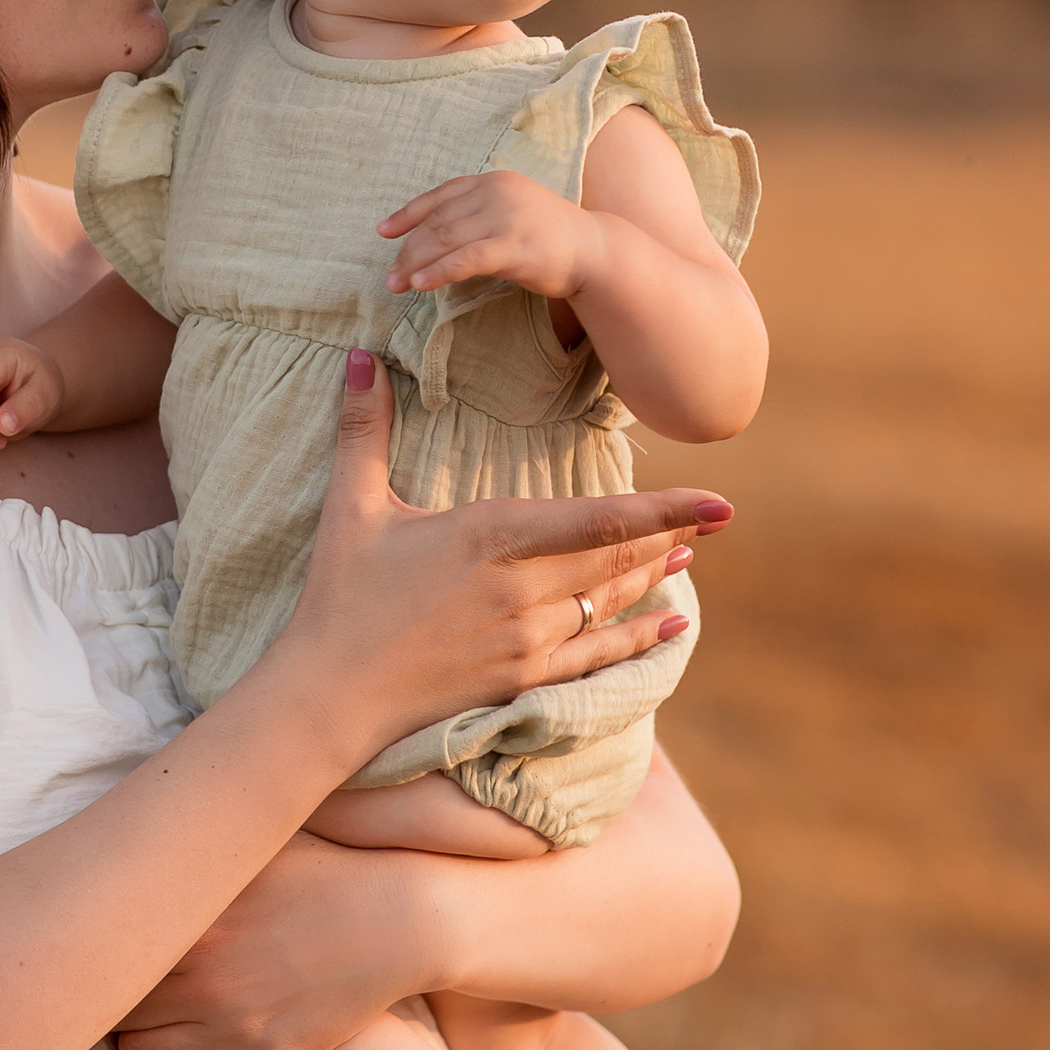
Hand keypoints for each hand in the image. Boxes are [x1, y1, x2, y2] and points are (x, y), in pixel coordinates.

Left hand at [117, 836, 430, 1049]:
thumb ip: (198, 851)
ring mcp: (235, 1027)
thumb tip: (148, 834)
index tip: (96, 954)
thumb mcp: (257, 848)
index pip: (109, 954)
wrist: (402, 919)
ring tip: (140, 1036)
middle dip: (106, 1004)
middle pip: (113, 1008)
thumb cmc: (329, 870)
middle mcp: (202, 981)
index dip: (96, 956)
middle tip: (110, 998)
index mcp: (191, 924)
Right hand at [278, 352, 727, 768]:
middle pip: (617, 557)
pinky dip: (639, 638)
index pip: (601, 518)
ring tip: (689, 553)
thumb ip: (363, 428)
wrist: (330, 694)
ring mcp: (528, 640)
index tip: (719, 500)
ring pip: (610, 601)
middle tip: (719, 516)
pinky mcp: (522, 679)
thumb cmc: (340, 595)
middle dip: (671, 534)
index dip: (667, 509)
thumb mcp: (350, 505)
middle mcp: (523, 589)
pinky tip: (672, 626)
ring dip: (652, 576)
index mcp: (491, 537)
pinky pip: (598, 657)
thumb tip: (357, 354)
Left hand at [381, 169, 594, 305]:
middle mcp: (496, 193)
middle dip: (408, 249)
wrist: (595, 250)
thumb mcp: (510, 212)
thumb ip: (476, 214)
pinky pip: (465, 260)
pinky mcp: (513, 246)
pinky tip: (420, 284)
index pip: (439, 196)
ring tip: (396, 284)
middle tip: (389, 275)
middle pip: (437, 222)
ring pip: (445, 240)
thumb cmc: (549, 236)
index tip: (384, 232)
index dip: (407, 214)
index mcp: (492, 180)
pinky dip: (437, 271)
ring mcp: (505, 218)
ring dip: (415, 263)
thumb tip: (433, 236)